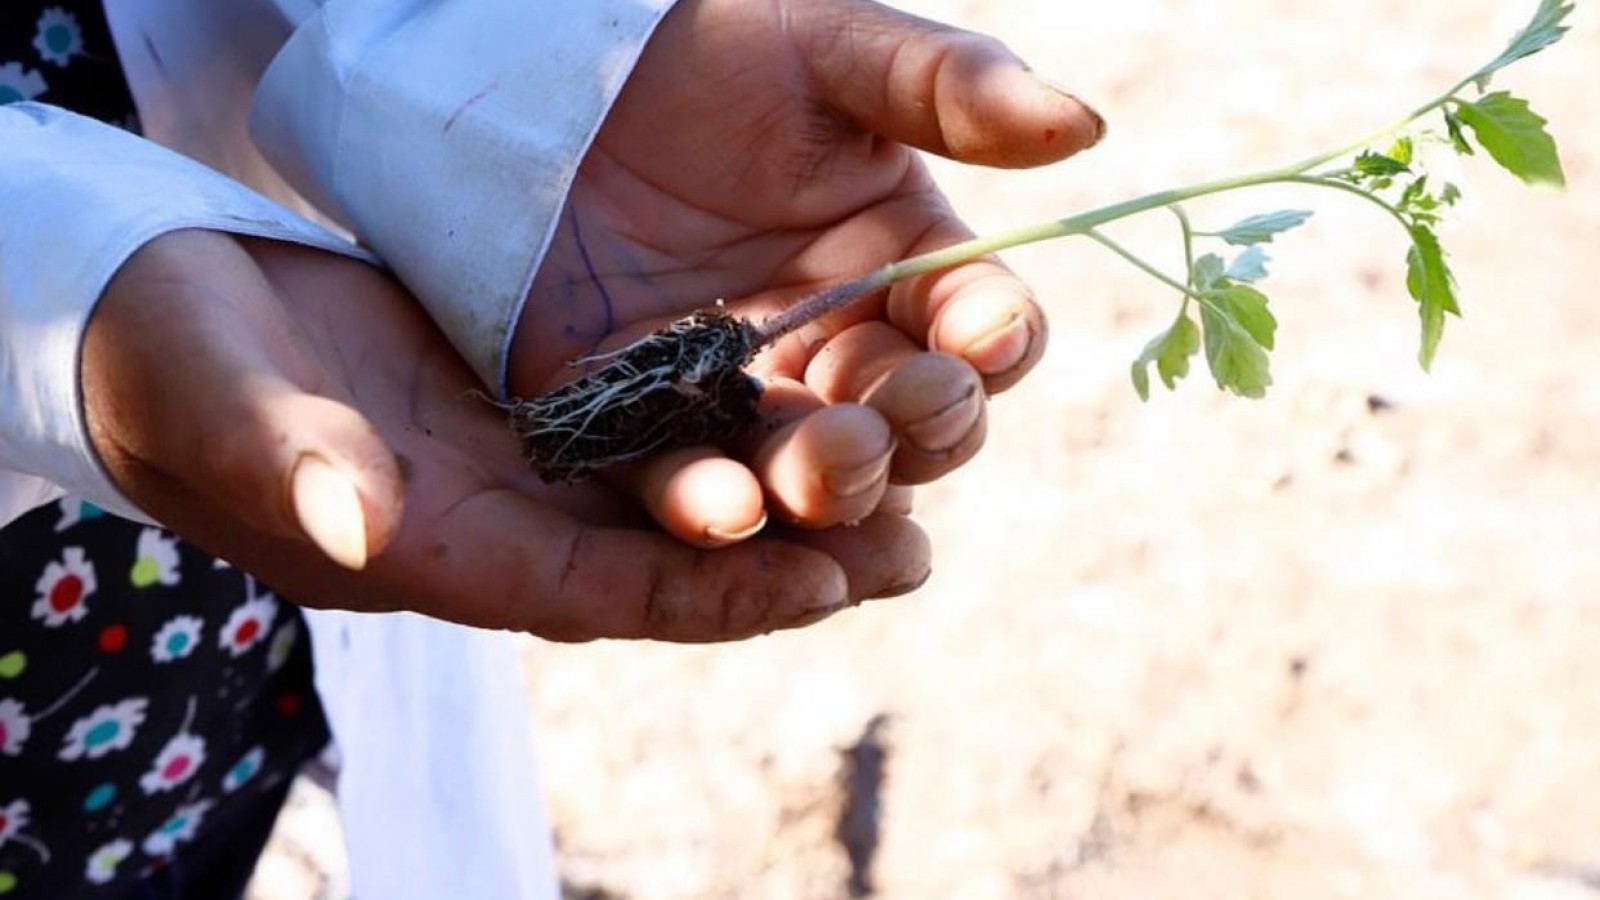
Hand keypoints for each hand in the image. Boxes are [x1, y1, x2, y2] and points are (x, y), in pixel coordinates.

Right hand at [81, 229, 929, 639]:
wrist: (176, 329)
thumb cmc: (185, 369)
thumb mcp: (233, 401)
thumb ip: (299, 468)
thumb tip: (362, 531)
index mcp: (449, 548)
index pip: (600, 594)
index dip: (708, 594)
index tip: (819, 586)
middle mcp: (513, 524)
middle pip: (673, 562)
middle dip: (790, 565)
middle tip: (912, 555)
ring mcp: (535, 468)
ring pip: (686, 499)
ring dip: (792, 502)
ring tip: (909, 495)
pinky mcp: (546, 405)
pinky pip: (663, 430)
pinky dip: (742, 429)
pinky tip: (824, 407)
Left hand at [513, 0, 1101, 542]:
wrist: (544, 71)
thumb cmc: (707, 44)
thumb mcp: (830, 45)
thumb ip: (950, 86)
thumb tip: (1083, 126)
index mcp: (905, 267)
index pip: (978, 329)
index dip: (991, 339)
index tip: (981, 332)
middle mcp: (838, 346)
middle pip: (910, 423)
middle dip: (916, 427)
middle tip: (897, 412)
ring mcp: (744, 397)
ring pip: (812, 472)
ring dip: (828, 484)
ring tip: (821, 469)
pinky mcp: (643, 425)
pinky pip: (684, 484)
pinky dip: (708, 506)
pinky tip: (722, 508)